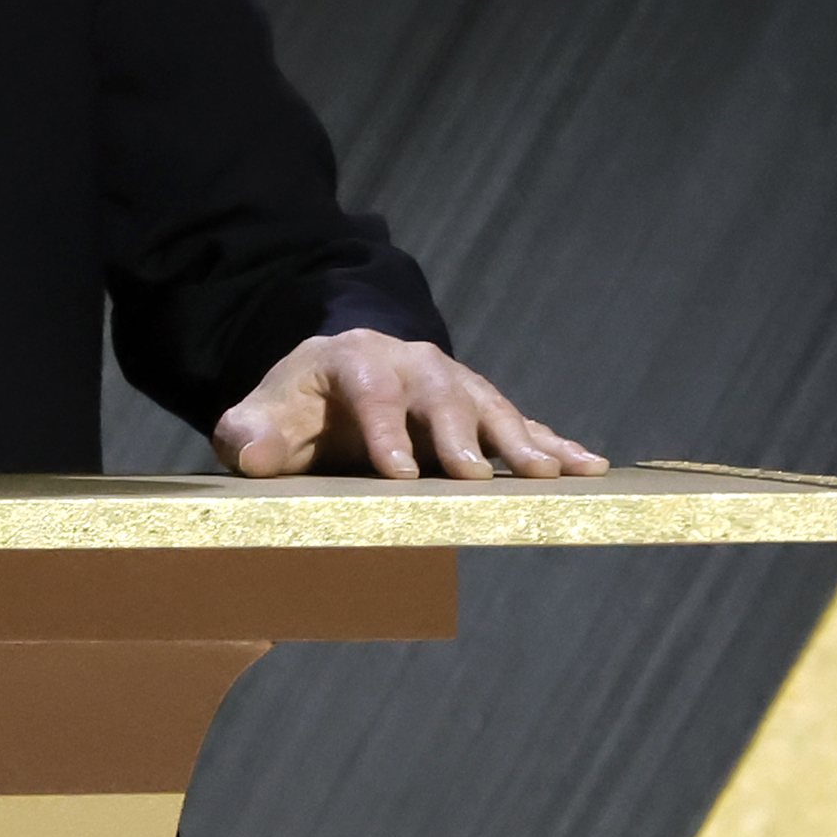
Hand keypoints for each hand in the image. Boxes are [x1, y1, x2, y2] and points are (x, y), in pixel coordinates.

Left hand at [212, 330, 606, 479]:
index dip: (384, 430)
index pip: (370, 390)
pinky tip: (586, 466)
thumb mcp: (262, 417)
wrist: (332, 382)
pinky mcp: (480, 409)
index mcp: (355, 360)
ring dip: (520, 440)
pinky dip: (554, 443)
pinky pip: (522, 423)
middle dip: (458, 434)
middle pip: (439, 393)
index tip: (397, 473)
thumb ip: (250, 433)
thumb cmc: (295, 409)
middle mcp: (412, 364)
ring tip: (549, 473)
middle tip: (474, 475)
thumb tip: (252, 452)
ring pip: (490, 406)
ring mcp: (452, 384)